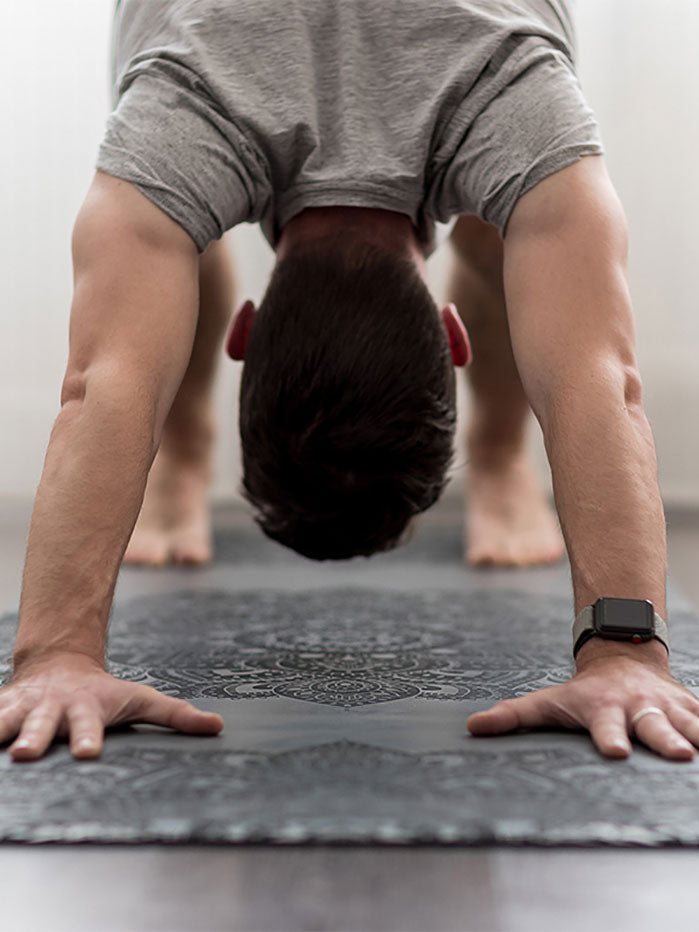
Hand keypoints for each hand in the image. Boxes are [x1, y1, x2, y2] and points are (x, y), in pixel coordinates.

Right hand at [1, 651, 223, 761]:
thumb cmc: (105, 693)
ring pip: (1, 721)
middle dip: (32, 738)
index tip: (88, 753)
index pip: (89, 727)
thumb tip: (220, 727)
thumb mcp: (141, 699)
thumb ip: (176, 716)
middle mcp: (50, 710)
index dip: (89, 738)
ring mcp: (21, 710)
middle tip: (22, 754)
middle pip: (41, 726)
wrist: (62, 664)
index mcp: (85, 710)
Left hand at [467, 644, 698, 760]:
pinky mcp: (691, 710)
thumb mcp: (547, 700)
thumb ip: (513, 715)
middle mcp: (639, 708)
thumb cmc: (582, 691)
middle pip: (654, 726)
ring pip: (692, 724)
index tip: (615, 751)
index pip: (604, 726)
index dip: (609, 738)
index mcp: (604, 709)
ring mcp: (669, 709)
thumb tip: (472, 727)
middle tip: (678, 755)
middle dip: (666, 739)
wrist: (622, 657)